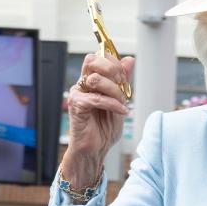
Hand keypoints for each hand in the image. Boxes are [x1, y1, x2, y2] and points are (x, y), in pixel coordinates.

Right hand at [62, 53, 133, 185]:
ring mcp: (78, 94)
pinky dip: (113, 104)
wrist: (97, 148)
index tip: (125, 77)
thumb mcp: (120, 100)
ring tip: (123, 103)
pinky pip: (96, 98)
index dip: (114, 62)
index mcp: (91, 80)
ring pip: (96, 79)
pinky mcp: (77, 106)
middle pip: (92, 60)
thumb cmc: (106, 126)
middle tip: (123, 85)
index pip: (98, 57)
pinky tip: (122, 111)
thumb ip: (123, 80)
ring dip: (115, 90)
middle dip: (113, 70)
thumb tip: (129, 59)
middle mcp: (83, 84)